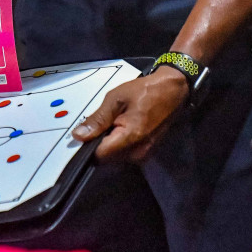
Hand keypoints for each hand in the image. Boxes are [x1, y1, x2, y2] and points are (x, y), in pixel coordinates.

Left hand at [71, 68, 189, 162]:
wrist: (172, 91)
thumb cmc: (144, 91)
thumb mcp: (116, 99)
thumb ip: (97, 119)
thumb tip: (78, 135)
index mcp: (130, 138)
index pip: (99, 156)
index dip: (88, 146)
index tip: (83, 134)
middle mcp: (137, 153)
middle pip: (106, 159)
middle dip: (98, 145)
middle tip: (101, 123)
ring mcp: (144, 156)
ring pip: (114, 158)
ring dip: (108, 145)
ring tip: (113, 123)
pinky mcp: (146, 154)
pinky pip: (124, 155)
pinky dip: (118, 145)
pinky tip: (120, 128)